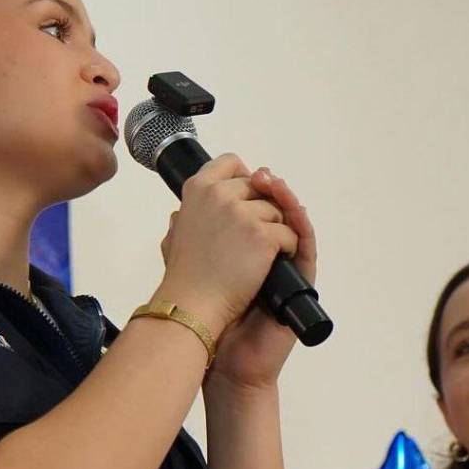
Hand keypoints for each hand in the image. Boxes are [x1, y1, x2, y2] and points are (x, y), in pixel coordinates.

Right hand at [153, 154, 299, 338]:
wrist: (192, 306)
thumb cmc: (185, 276)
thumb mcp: (178, 232)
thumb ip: (194, 209)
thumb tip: (214, 190)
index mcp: (197, 188)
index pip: (230, 162)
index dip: (243, 178)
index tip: (246, 198)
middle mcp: (220, 194)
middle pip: (260, 188)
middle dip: (262, 210)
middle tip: (252, 239)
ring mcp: (243, 213)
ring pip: (278, 211)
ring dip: (275, 232)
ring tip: (257, 257)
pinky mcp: (262, 235)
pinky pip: (289, 234)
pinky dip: (285, 251)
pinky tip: (271, 265)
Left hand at [205, 167, 315, 390]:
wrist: (219, 351)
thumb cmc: (210, 316)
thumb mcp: (193, 269)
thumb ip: (187, 242)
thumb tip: (177, 212)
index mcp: (244, 246)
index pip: (253, 207)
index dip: (249, 186)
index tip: (238, 171)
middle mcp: (267, 253)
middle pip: (275, 211)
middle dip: (269, 189)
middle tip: (260, 176)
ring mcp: (285, 266)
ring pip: (294, 224)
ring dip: (288, 200)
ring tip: (274, 185)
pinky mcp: (299, 283)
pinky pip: (307, 248)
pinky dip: (303, 227)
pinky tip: (294, 213)